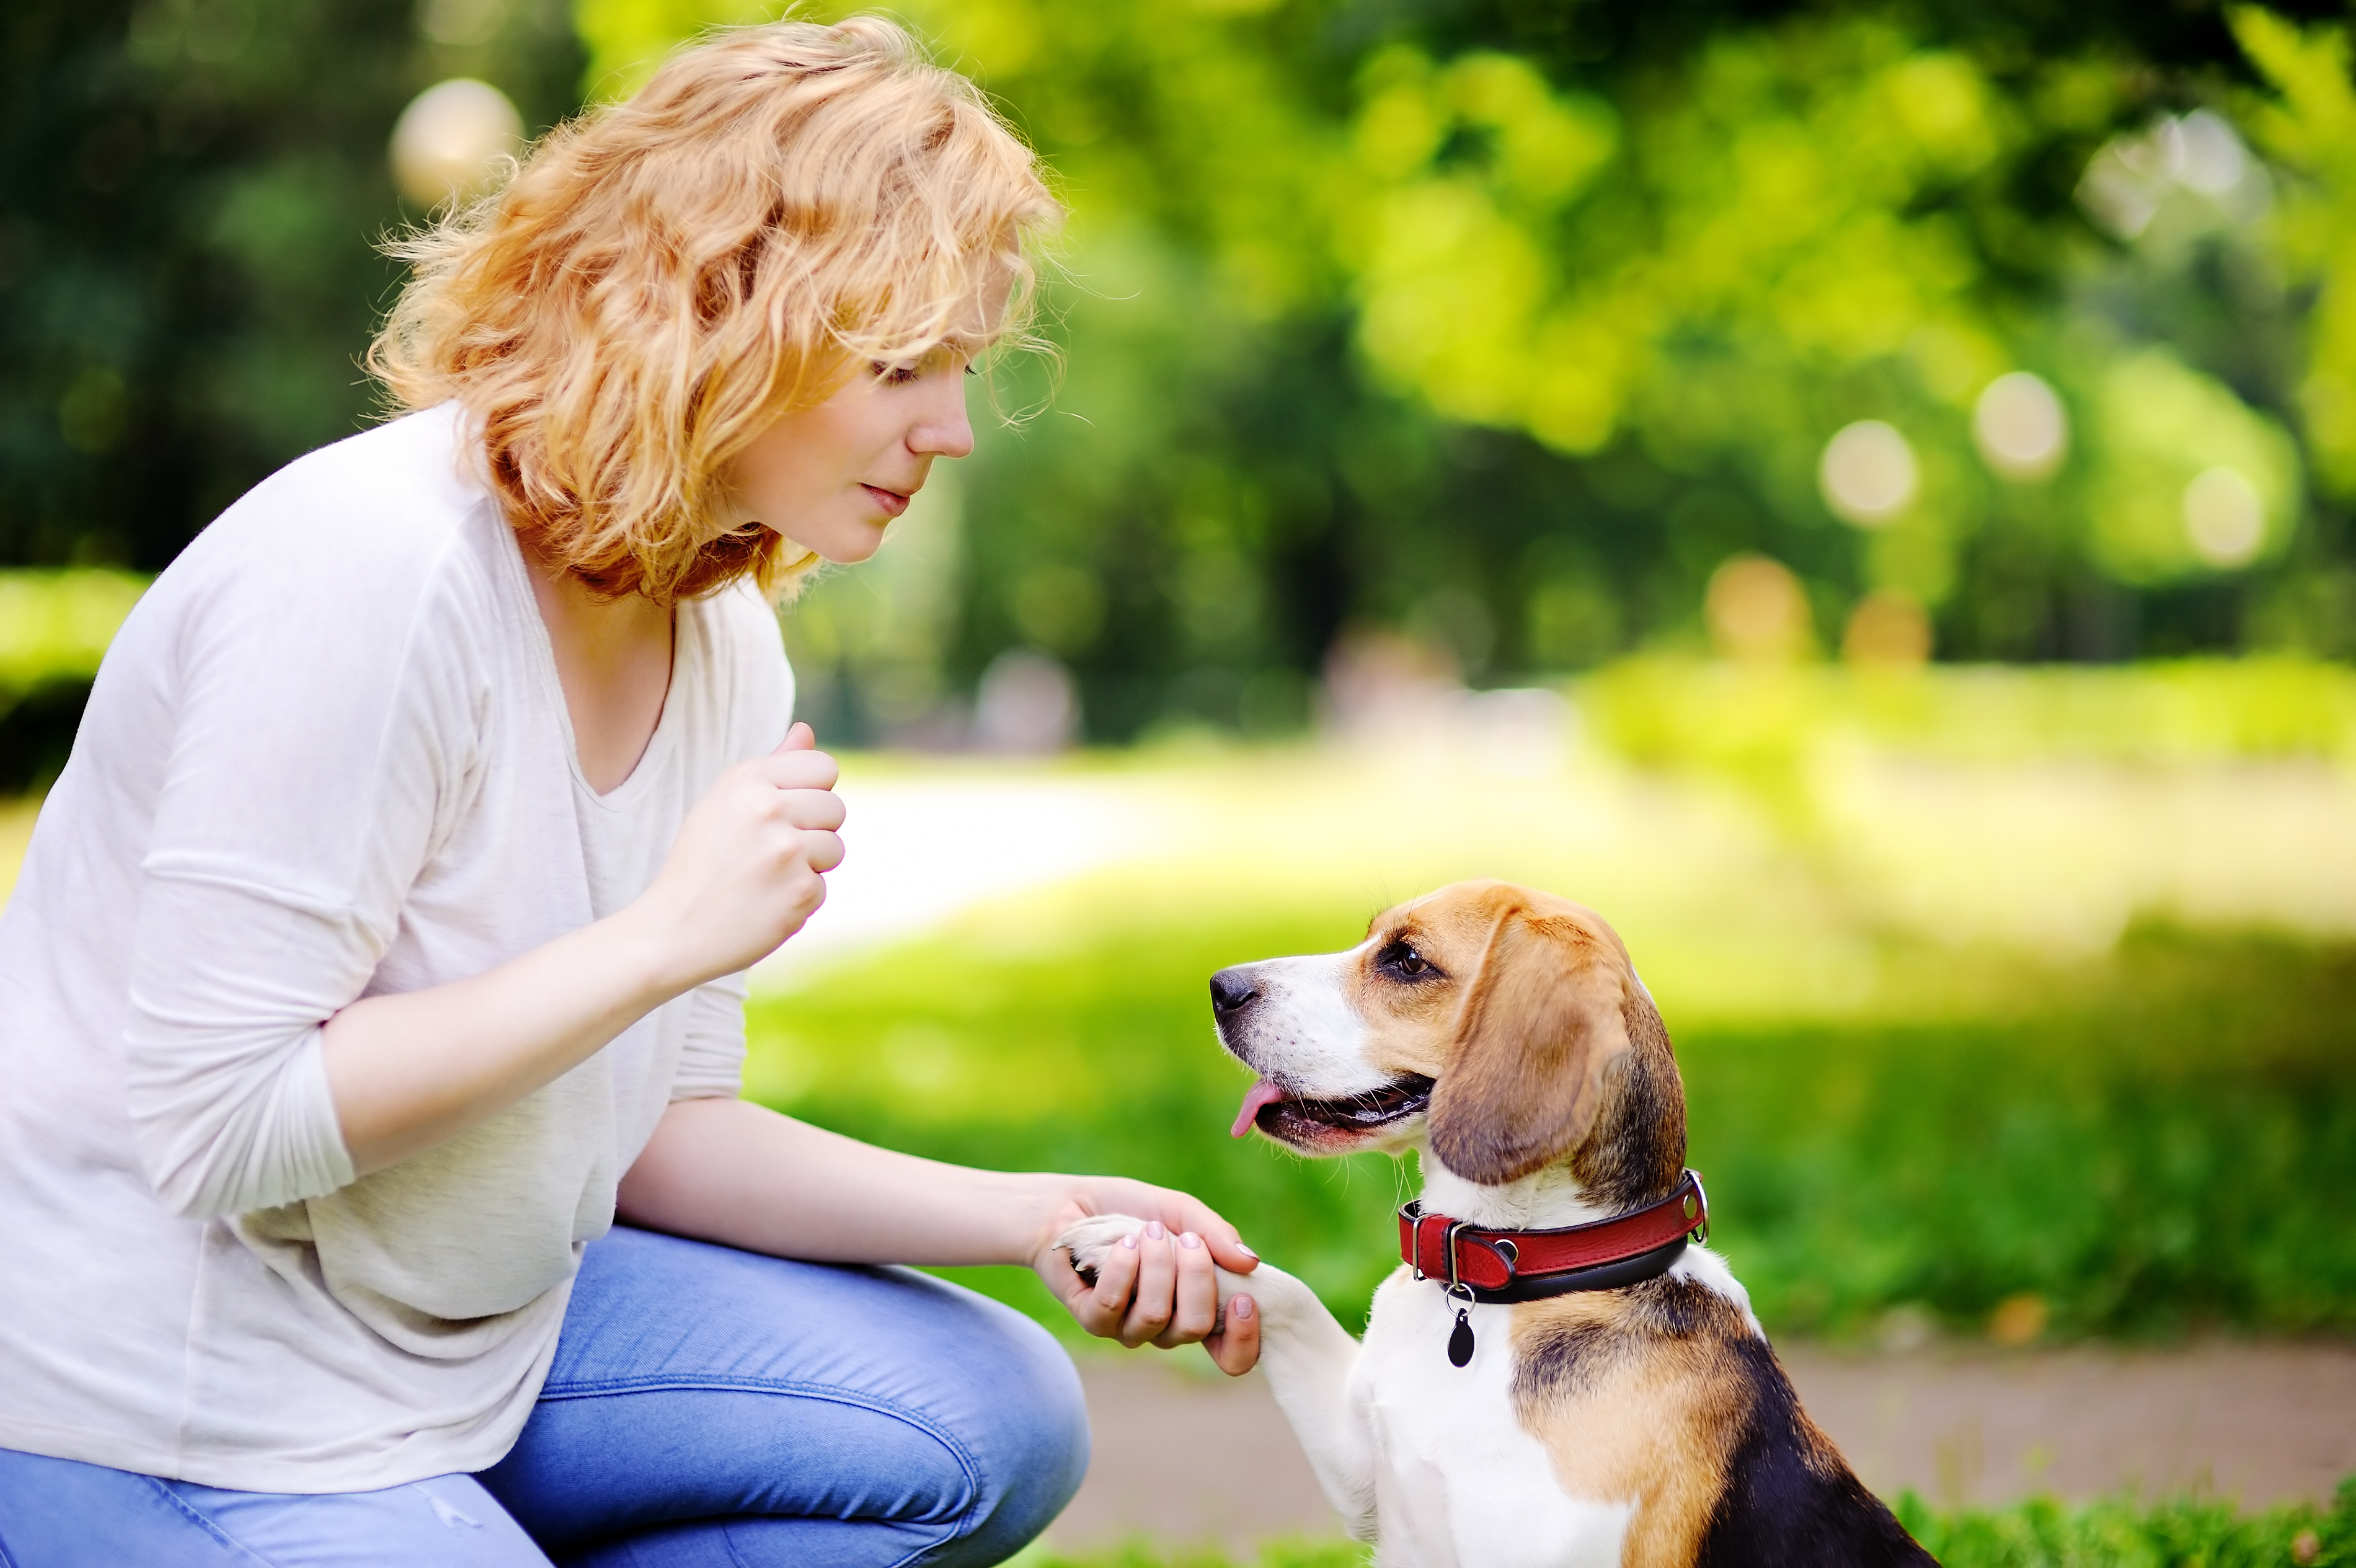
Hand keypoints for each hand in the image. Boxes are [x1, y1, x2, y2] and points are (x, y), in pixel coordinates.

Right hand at [628, 723, 844, 989]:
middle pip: (835, 808)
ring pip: (835, 849)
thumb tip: (807, 731)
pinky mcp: (801, 890)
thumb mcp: (724, 804)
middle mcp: (769, 808)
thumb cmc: (698, 865)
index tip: (786, 814)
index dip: (812, 792)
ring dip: (809, 867)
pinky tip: (763, 904)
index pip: (823, 767)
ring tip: (765, 878)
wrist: (671, 931)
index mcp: (747, 779)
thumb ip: (772, 766)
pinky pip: (822, 888)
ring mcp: (787, 850)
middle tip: (771, 854)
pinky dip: (798, 900)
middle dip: (814, 831)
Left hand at [1029, 1176, 1262, 1375]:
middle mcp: (1166, 1327)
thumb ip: (1216, 1235)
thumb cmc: (1133, 1210)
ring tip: (1148, 1230)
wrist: (1073, 1203)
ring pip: (1155, 1316)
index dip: (1243, 1339)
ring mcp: (1128, 1328)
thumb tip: (1251, 1263)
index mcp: (1196, 1308)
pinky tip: (1125, 1242)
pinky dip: (1123, 1268)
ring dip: (1157, 1266)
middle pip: (1195, 1328)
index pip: (1231, 1356)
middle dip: (1197, 1277)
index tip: (1244, 1298)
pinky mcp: (1093, 1320)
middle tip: (1186, 1240)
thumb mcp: (1181, 1212)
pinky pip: (1114, 1305)